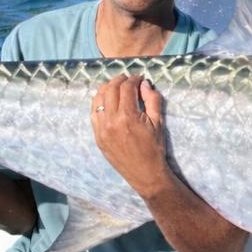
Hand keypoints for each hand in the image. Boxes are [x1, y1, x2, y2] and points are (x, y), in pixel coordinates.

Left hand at [90, 74, 169, 197]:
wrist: (144, 173)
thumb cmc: (154, 148)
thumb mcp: (158, 122)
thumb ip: (152, 100)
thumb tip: (145, 83)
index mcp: (127, 117)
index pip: (126, 88)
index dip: (134, 79)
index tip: (139, 78)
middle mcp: (111, 121)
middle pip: (110, 90)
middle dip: (120, 80)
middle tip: (128, 79)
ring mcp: (101, 129)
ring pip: (98, 99)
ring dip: (107, 88)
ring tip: (116, 86)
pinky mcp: (97, 136)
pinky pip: (93, 112)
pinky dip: (99, 102)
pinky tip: (107, 100)